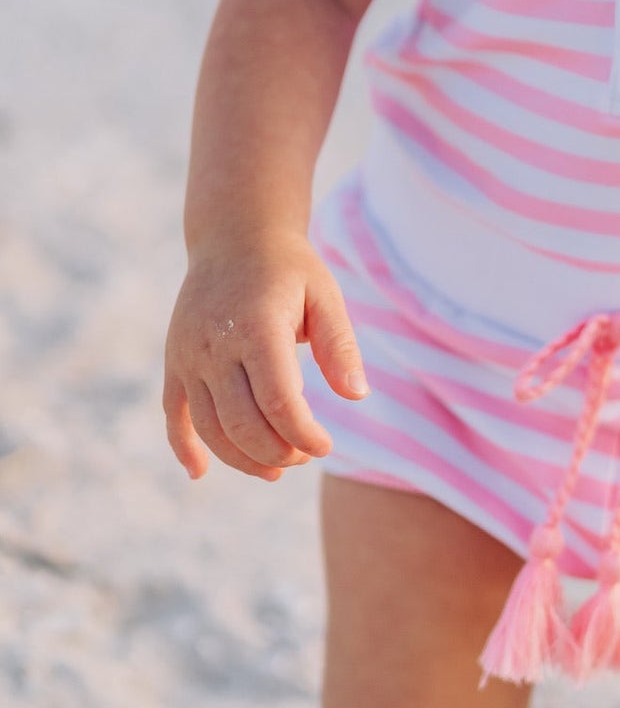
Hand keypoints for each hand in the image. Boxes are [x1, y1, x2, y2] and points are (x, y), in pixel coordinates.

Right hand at [162, 233, 368, 480]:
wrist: (236, 235)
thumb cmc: (289, 269)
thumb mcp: (324, 296)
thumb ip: (340, 346)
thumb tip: (357, 396)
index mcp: (257, 327)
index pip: (280, 402)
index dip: (304, 435)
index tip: (326, 446)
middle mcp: (216, 345)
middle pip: (243, 423)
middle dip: (278, 452)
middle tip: (304, 456)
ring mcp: (189, 355)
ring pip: (210, 428)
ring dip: (242, 458)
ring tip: (276, 468)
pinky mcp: (175, 362)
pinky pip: (174, 415)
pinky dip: (184, 447)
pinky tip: (200, 472)